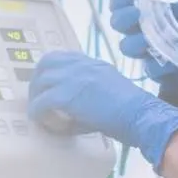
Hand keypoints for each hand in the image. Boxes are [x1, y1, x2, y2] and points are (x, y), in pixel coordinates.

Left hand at [27, 51, 177, 169]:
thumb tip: (71, 112)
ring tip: (39, 111)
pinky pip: (42, 102)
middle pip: (48, 61)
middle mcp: (82, 65)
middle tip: (38, 97)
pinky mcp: (67, 94)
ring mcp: (74, 77)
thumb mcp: (109, 92)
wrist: (140, 114)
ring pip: (42, 79)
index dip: (52, 70)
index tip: (48, 84)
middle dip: (38, 79)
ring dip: (37, 95)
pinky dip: (39, 111)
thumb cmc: (132, 111)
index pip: (65, 57)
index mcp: (93, 64)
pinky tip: (43, 121)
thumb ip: (90, 94)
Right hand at [108, 0, 177, 109]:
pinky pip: (151, 70)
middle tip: (138, 14)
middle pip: (117, 24)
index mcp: (145, 8)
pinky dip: (157, 65)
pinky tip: (170, 58)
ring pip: (128, 48)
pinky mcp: (161, 70)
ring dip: (135, 42)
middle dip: (123, 18)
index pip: (119, 3)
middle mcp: (142, 28)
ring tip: (150, 38)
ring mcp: (149, 50)